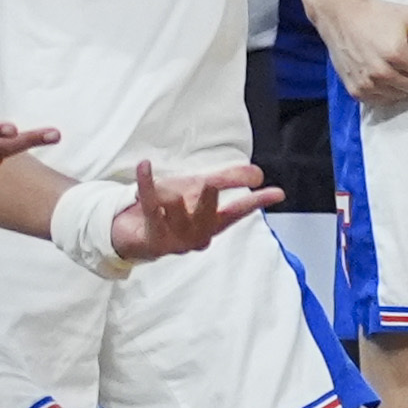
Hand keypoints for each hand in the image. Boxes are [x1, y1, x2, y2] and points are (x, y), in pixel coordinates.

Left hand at [109, 159, 281, 257]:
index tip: (278, 193)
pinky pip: (152, 205)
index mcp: (212, 224)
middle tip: (208, 184)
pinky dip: (147, 182)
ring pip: (177, 205)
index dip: (258, 201)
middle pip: (209, 214)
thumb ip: (227, 180)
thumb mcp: (198, 189)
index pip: (239, 211)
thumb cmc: (167, 210)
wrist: (130, 230)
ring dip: (165, 188)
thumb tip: (257, 174)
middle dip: (209, 198)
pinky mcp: (153, 240)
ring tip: (159, 185)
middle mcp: (198, 236)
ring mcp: (176, 242)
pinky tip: (144, 165)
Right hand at [314, 0, 407, 104]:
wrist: (343, 16)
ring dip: (403, 82)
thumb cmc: (380, 14)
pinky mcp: (356, 91)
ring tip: (392, 64)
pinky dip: (389, 91)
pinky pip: (384, 101)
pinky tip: (384, 74)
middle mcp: (381, 73)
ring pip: (402, 96)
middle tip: (406, 58)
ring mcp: (367, 84)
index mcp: (397, 53)